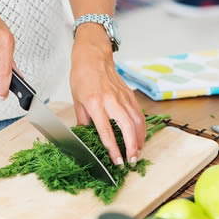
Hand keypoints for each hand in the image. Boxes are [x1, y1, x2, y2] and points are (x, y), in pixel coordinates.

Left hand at [70, 25, 145, 164]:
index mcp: (95, 104)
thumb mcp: (77, 101)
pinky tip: (140, 137)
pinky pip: (139, 114)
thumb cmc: (82, 77)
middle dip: (131, 147)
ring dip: (139, 139)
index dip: (113, 149)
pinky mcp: (129, 95)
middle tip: (132, 161)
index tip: (117, 162)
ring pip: (137, 121)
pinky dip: (142, 128)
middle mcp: (111, 101)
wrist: (93, 56)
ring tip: (138, 153)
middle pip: (126, 128)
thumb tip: (86, 138)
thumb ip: (83, 121)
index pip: (106, 131)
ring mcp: (123, 97)